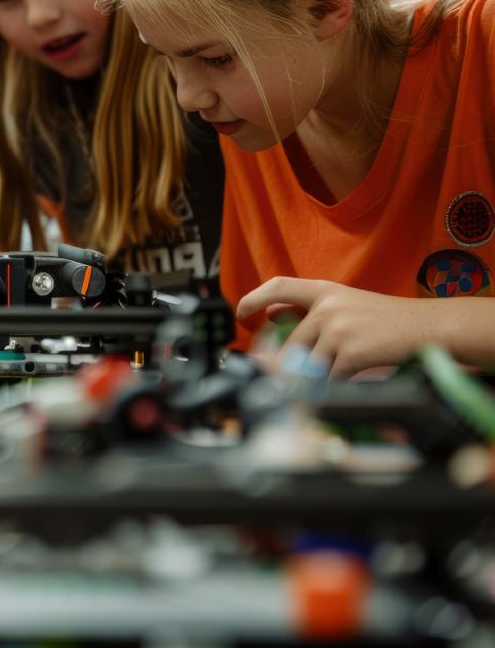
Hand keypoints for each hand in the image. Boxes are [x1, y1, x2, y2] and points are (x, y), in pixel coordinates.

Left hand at [238, 277, 437, 378]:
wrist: (430, 327)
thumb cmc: (390, 320)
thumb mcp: (348, 304)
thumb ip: (313, 312)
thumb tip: (274, 320)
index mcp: (325, 291)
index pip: (278, 286)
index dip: (254, 298)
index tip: (241, 312)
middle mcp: (326, 307)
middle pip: (290, 344)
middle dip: (291, 367)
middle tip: (293, 378)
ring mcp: (337, 329)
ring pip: (308, 365)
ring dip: (319, 378)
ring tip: (337, 375)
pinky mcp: (350, 352)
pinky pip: (329, 379)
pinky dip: (337, 385)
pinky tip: (351, 379)